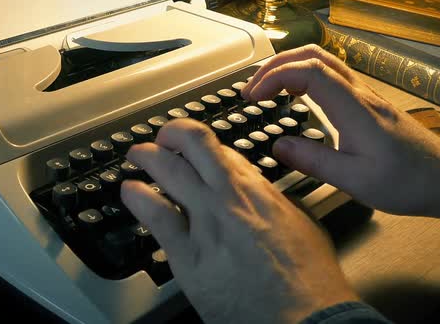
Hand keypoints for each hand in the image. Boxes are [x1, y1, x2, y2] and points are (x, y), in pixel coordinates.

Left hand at [121, 119, 357, 322]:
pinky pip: (156, 215)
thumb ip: (275, 203)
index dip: (201, 144)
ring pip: (168, 171)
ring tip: (138, 156)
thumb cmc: (309, 279)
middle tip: (162, 137)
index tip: (192, 147)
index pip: (220, 150)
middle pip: (193, 143)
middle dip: (172, 133)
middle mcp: (230, 198)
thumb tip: (260, 194)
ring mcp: (207, 223)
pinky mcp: (188, 256)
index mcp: (258, 191)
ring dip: (147, 156)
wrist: (306, 318)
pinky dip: (138, 197)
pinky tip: (130, 192)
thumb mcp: (301, 224)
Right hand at [243, 44, 439, 221]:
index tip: (254, 97)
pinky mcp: (365, 102)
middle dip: (276, 66)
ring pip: (323, 61)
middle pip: (314, 56)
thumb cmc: (405, 181)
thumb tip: (278, 146)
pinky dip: (304, 75)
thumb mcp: (354, 180)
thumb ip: (314, 161)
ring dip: (289, 67)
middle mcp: (359, 94)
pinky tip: (294, 95)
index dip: (275, 77)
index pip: (310, 72)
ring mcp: (364, 95)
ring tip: (266, 89)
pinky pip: (330, 75)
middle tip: (251, 90)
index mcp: (354, 109)